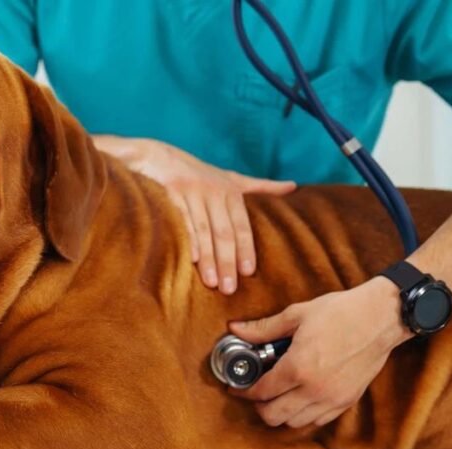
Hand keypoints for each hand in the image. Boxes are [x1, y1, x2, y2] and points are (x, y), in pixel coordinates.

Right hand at [93, 135, 294, 293]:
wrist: (157, 157)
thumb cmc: (198, 174)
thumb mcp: (231, 178)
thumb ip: (260, 187)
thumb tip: (293, 187)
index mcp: (229, 190)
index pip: (240, 225)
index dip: (245, 248)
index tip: (247, 272)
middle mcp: (212, 191)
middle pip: (223, 232)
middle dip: (228, 261)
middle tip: (229, 288)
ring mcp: (190, 193)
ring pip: (203, 231)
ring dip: (209, 259)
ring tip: (212, 283)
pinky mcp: (169, 195)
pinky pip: (181, 222)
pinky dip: (187, 241)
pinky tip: (192, 261)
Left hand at [227, 277, 411, 427]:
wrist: (382, 317)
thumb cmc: (341, 312)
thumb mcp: (297, 315)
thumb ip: (263, 328)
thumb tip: (235, 329)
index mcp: (298, 367)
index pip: (260, 392)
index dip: (242, 391)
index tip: (236, 387)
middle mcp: (315, 389)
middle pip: (274, 416)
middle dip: (258, 405)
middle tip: (255, 391)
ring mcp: (333, 398)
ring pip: (295, 422)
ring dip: (280, 412)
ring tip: (277, 393)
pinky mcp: (347, 401)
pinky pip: (318, 420)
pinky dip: (303, 414)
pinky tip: (299, 396)